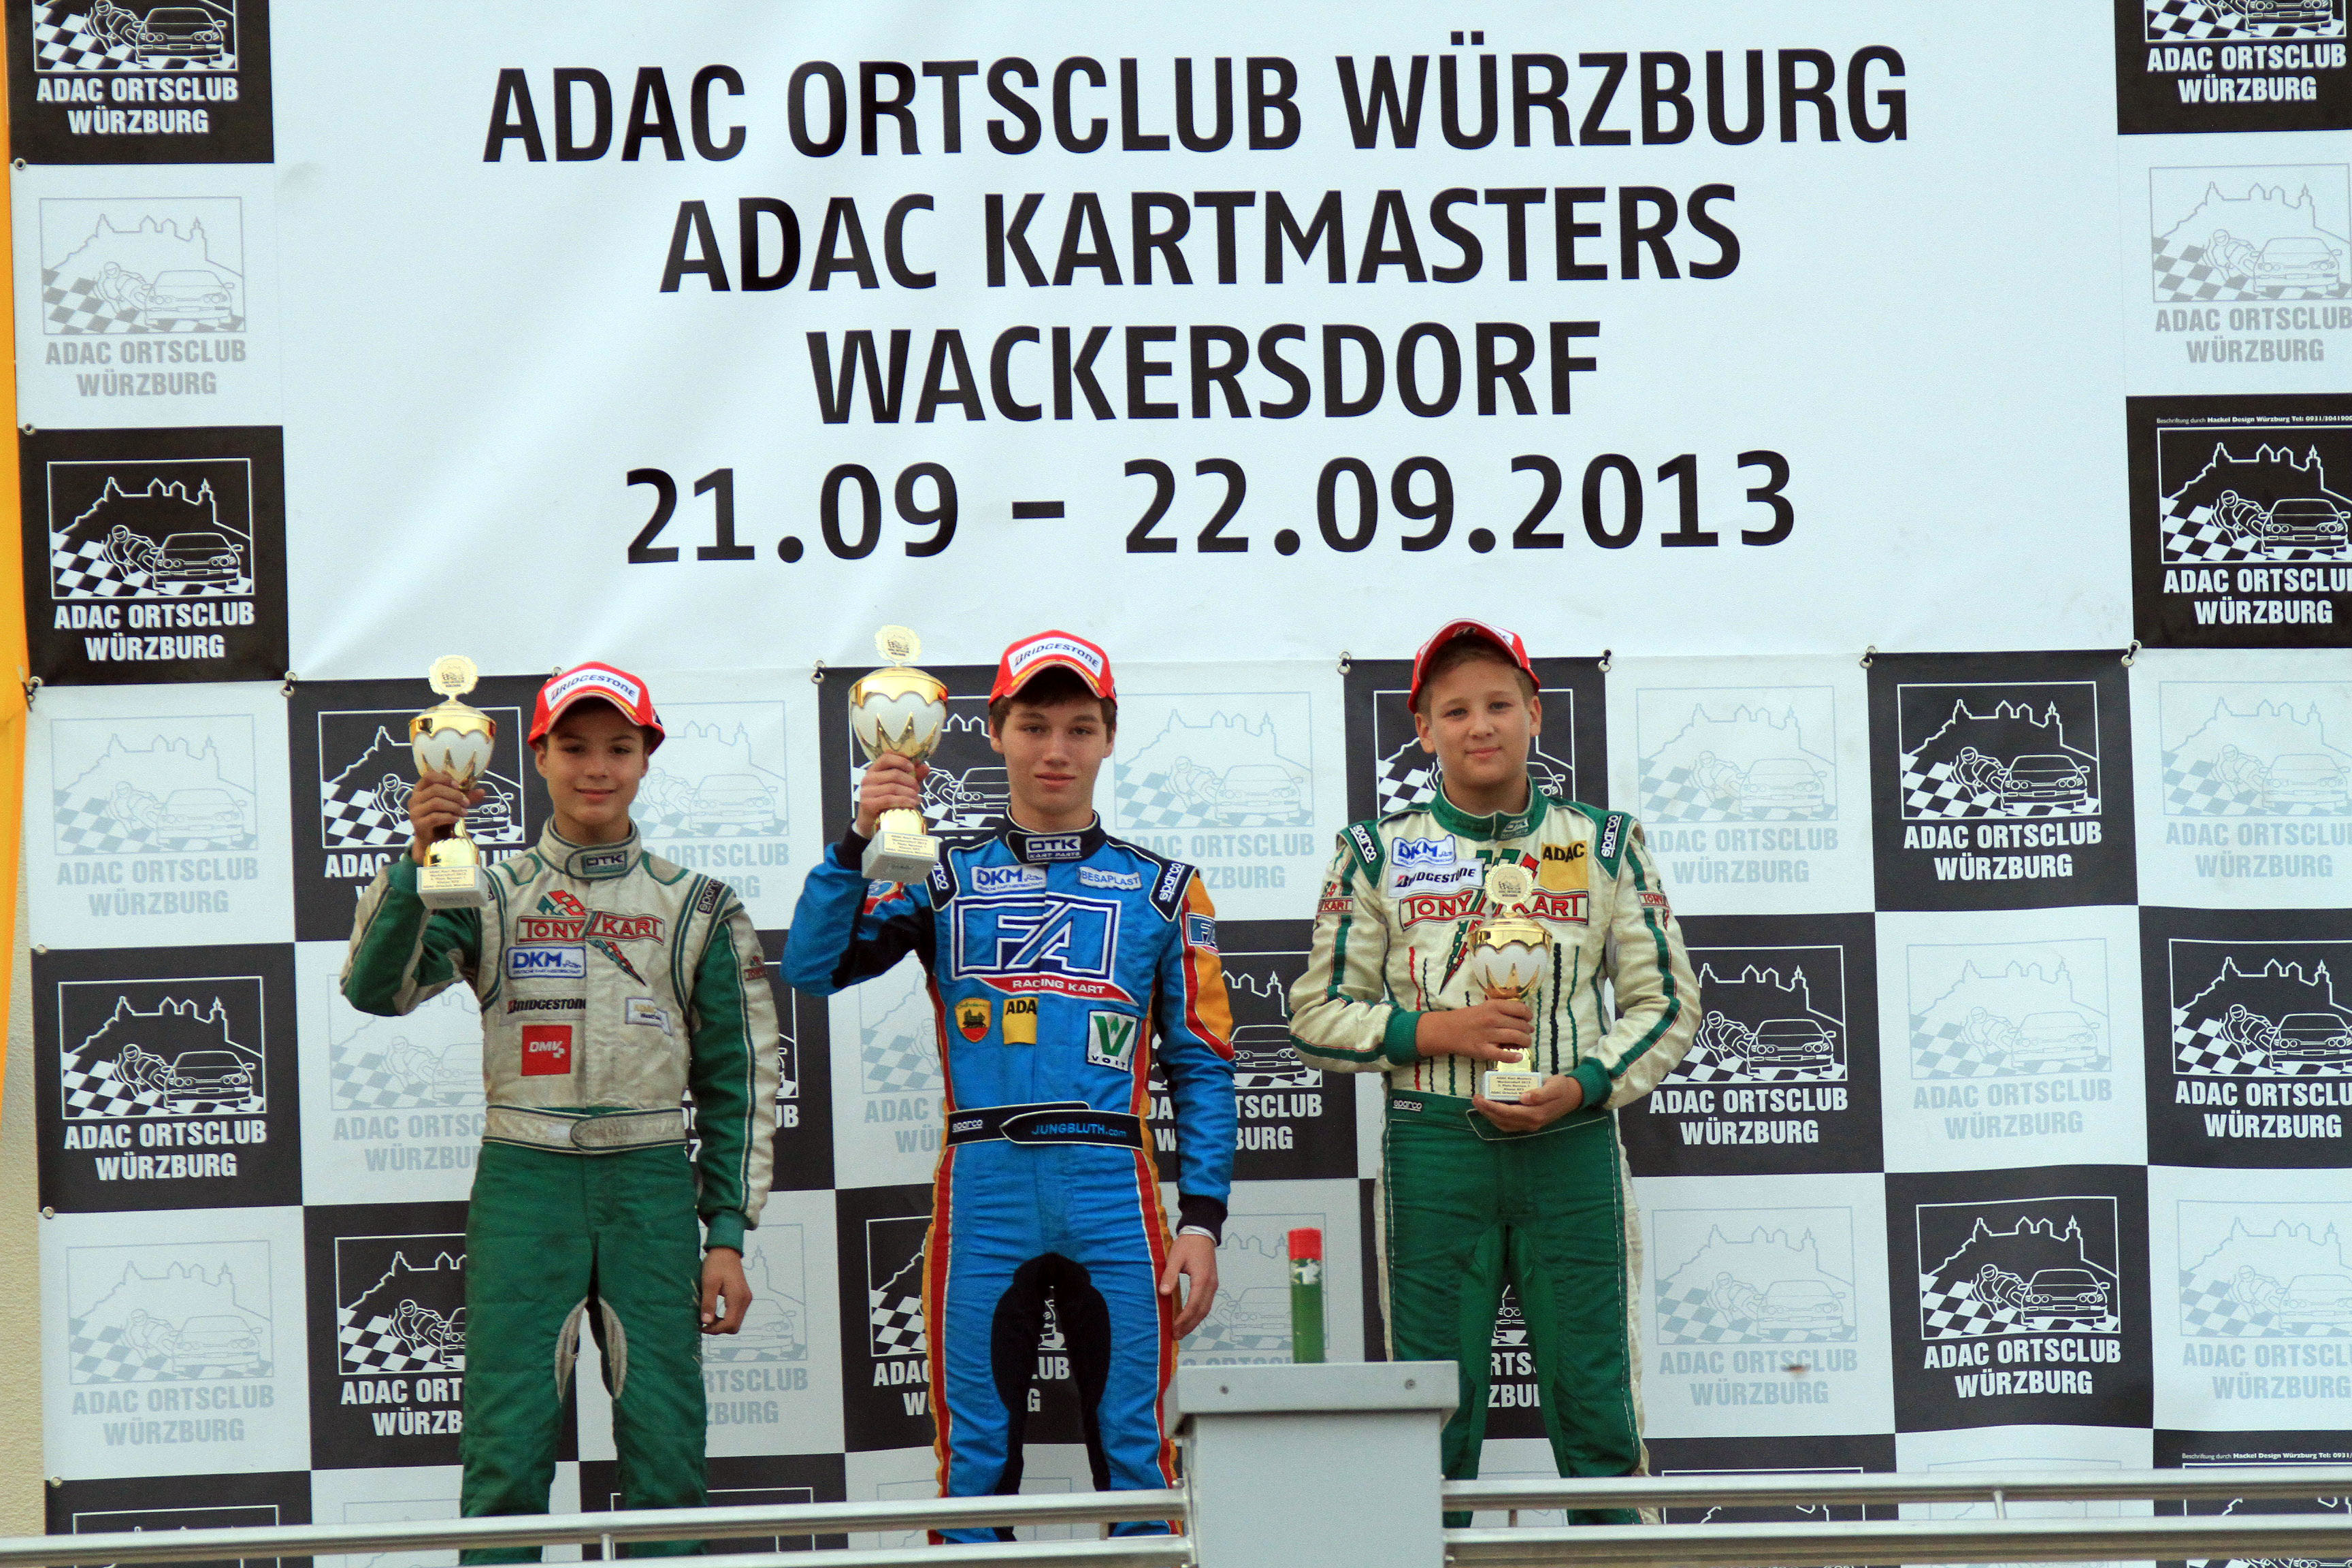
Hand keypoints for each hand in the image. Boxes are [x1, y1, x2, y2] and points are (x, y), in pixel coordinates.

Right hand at [407, 769, 484, 865]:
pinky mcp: (418, 824)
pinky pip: (435, 817)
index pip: (429, 776)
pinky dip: (449, 817)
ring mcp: (414, 812)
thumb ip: (465, 797)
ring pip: (436, 803)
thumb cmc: (442, 818)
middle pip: (435, 789)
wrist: (434, 840)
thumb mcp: (453, 804)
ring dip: (454, 806)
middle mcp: (414, 799)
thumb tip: (483, 792)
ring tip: (465, 812)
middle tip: (467, 803)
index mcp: (421, 789)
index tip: (458, 785)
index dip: (444, 778)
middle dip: (454, 795)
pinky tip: (457, 819)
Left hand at [700, 1247, 750, 1333]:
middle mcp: (745, 1300)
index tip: (701, 1325)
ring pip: (736, 1322)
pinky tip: (716, 1312)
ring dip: (722, 1324)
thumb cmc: (716, 1264)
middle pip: (735, 1327)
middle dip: (719, 1329)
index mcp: (737, 1297)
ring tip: (708, 1316)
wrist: (726, 1250)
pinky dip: (726, 1318)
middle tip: (704, 1322)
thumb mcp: (709, 1283)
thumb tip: (706, 1322)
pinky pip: (737, 1314)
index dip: (714, 1329)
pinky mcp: (744, 1296)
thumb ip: (709, 1303)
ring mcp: (746, 1298)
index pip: (730, 1324)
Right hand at [855, 753, 928, 838]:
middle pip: (894, 774)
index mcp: (874, 770)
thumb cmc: (885, 801)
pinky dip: (904, 801)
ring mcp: (866, 791)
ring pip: (893, 787)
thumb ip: (911, 776)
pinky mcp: (868, 803)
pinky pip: (889, 799)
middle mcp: (868, 778)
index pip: (886, 757)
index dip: (901, 760)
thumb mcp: (899, 786)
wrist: (871, 821)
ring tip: (917, 798)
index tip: (912, 767)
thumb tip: (925, 767)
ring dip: (909, 793)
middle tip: (918, 788)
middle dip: (910, 781)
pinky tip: (912, 804)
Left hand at [1160, 1233, 1218, 1337]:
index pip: (1193, 1305)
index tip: (1173, 1328)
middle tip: (1176, 1336)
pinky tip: (1189, 1319)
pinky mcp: (1211, 1284)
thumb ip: (1169, 1275)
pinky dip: (1197, 1314)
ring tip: (1181, 1332)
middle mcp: (1211, 1285)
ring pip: (1205, 1309)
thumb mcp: (1175, 1257)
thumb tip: (1163, 1293)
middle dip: (1189, 1325)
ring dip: (1194, 1322)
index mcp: (1202, 1279)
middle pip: (1202, 1311)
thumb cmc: (1187, 1244)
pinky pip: (1206, 1303)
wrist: (1202, 1233)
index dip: (1183, 1319)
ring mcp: (1213, 1285)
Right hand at [1416, 1000, 1533, 1061]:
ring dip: (1525, 1042)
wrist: (1446, 1030)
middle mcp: (1492, 1019)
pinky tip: (1518, 1056)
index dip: (1528, 1015)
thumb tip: (1523, 1020)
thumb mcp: (1484, 1007)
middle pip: (1521, 1025)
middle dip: (1527, 1031)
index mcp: (1493, 1006)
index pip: (1520, 1009)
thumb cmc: (1467, 1018)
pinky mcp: (1483, 1050)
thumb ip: (1502, 1010)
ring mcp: (1488, 1035)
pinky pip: (1504, 1055)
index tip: (1528, 1019)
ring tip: (1524, 1044)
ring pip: (1516, 1038)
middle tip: (1526, 1034)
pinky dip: (1514, 1056)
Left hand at [1473, 1072, 1586, 1132]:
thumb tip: (1524, 1097)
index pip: (1508, 1113)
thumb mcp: (1554, 1086)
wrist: (1572, 1096)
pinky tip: (1491, 1108)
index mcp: (1536, 1114)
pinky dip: (1498, 1118)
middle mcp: (1531, 1123)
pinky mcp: (1529, 1122)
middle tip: (1475, 1099)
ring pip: (1504, 1124)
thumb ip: (1540, 1093)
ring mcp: (1530, 1125)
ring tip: (1480, 1103)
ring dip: (1490, 1115)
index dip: (1492, 1107)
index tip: (1480, 1097)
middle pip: (1503, 1120)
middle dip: (1487, 1111)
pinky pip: (1509, 1124)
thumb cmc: (1562, 1088)